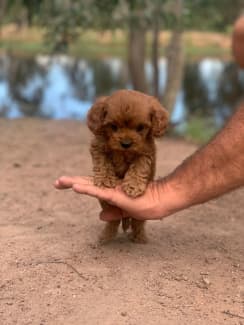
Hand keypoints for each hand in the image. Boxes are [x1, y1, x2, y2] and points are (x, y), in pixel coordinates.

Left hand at [54, 176, 177, 220]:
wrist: (161, 201)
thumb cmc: (147, 204)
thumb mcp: (126, 212)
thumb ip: (113, 213)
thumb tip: (99, 216)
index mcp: (112, 190)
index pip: (93, 187)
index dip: (81, 185)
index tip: (66, 185)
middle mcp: (110, 187)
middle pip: (88, 183)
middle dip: (72, 182)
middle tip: (57, 182)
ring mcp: (113, 190)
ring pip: (91, 185)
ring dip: (74, 183)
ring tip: (60, 181)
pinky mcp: (116, 194)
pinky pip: (99, 192)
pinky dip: (87, 190)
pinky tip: (75, 187)